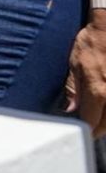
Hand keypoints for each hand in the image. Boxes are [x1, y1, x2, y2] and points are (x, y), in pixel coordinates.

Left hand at [66, 16, 105, 136]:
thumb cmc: (91, 43)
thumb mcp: (74, 63)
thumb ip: (73, 90)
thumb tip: (70, 110)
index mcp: (98, 90)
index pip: (91, 122)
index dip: (84, 129)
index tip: (78, 130)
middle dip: (97, 129)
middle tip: (89, 128)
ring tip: (98, 120)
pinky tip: (105, 110)